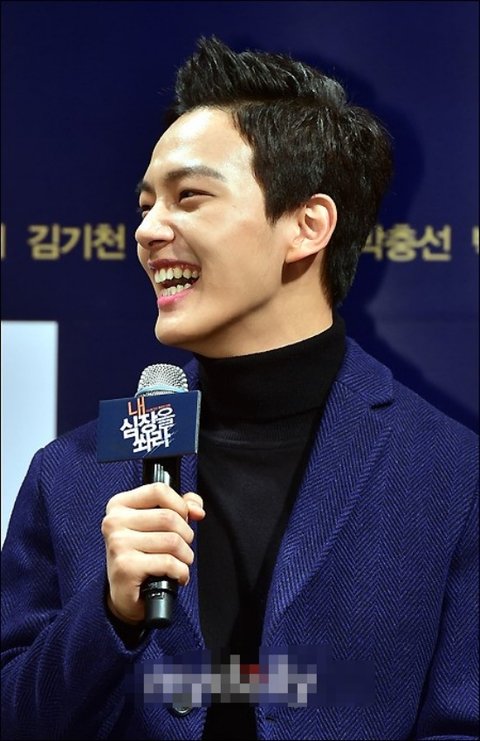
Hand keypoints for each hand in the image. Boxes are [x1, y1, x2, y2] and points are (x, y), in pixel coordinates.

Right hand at [101, 483, 204, 623]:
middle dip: (186, 535)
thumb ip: (180, 507)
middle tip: (183, 547)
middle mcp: (114, 521)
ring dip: (185, 556)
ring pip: (172, 541)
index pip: (159, 490)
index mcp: (120, 505)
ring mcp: (118, 544)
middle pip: (168, 517)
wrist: (125, 593)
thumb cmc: (142, 554)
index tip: (184, 518)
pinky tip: (176, 575)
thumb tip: (196, 508)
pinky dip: (181, 571)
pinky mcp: (125, 566)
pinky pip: (168, 562)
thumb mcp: (158, 524)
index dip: (180, 504)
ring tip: (180, 562)